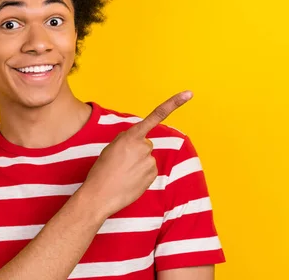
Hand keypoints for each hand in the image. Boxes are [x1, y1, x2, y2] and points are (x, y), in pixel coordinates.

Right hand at [80, 90, 193, 218]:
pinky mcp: (153, 174)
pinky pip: (149, 170)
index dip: (174, 103)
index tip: (188, 94)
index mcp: (131, 136)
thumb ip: (126, 139)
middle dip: (136, 151)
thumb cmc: (102, 170)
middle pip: (146, 144)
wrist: (99, 195)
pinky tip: (129, 180)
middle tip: (121, 162)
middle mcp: (144, 146)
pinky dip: (141, 174)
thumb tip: (139, 141)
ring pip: (147, 158)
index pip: (156, 116)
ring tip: (123, 173)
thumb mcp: (111, 147)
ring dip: (138, 164)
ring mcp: (150, 161)